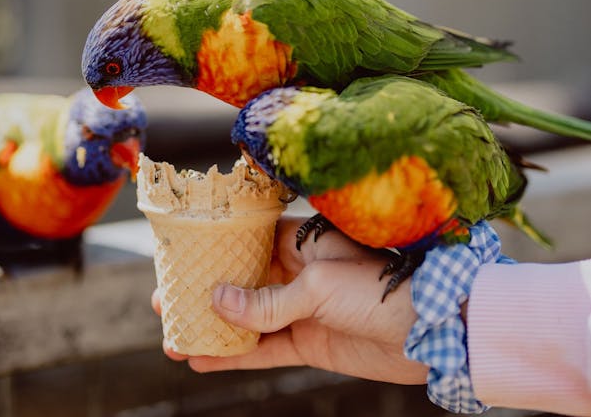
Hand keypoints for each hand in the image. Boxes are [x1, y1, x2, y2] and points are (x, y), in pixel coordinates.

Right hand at [151, 215, 427, 384]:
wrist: (434, 333)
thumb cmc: (383, 290)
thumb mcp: (320, 286)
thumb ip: (268, 299)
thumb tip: (219, 303)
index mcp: (303, 242)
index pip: (248, 239)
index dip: (214, 247)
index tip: (181, 253)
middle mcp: (297, 273)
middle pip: (239, 280)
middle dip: (203, 290)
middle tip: (165, 299)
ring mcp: (301, 310)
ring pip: (246, 318)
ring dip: (211, 327)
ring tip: (173, 335)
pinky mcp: (309, 343)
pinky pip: (264, 349)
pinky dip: (234, 355)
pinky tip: (202, 359)